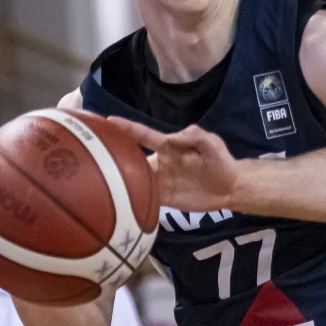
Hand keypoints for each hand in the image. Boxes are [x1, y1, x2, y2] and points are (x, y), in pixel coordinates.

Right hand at [108, 117, 241, 212]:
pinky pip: (145, 198)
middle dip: (115, 158)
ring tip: (101, 183)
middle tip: (95, 159)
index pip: (144, 136)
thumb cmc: (219, 160)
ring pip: (136, 180)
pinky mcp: (165, 199)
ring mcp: (160, 181)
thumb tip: (172, 138)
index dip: (128, 128)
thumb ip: (193, 136)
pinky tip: (121, 203)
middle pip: (133, 160)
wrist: (230, 187)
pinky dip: (134, 200)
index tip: (109, 121)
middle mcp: (159, 163)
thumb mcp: (210, 142)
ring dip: (121, 181)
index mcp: (167, 146)